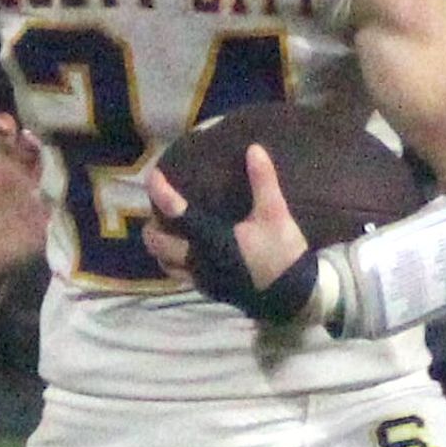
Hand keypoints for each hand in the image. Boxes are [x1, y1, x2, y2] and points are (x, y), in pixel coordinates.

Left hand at [0, 112, 52, 276]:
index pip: (4, 138)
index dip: (4, 126)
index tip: (1, 122)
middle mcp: (17, 174)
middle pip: (30, 150)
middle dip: (30, 140)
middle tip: (27, 136)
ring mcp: (32, 196)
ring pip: (46, 172)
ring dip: (48, 165)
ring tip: (44, 160)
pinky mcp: (42, 218)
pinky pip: (56, 205)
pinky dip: (59, 197)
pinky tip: (59, 188)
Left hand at [145, 143, 320, 322]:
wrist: (293, 298)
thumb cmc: (282, 254)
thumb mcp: (276, 214)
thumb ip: (263, 181)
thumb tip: (253, 148)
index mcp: (210, 239)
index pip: (175, 214)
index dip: (160, 192)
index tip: (154, 175)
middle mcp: (198, 260)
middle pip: (156, 243)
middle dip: (152, 224)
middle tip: (161, 207)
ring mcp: (200, 278)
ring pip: (163, 262)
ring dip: (159, 245)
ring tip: (169, 228)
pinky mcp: (208, 289)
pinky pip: (179, 274)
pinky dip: (173, 259)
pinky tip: (188, 247)